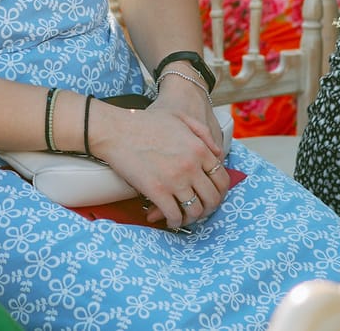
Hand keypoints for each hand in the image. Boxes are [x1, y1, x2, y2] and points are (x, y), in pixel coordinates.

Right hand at [91, 89, 228, 229]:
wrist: (117, 130)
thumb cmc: (146, 123)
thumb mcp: (179, 118)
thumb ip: (202, 133)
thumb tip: (218, 154)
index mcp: (199, 148)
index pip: (222, 179)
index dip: (219, 191)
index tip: (210, 195)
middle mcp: (191, 166)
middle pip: (212, 198)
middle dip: (208, 208)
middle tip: (200, 209)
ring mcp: (175, 180)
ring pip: (195, 211)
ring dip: (191, 217)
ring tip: (184, 215)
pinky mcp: (157, 192)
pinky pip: (174, 215)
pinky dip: (174, 221)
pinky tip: (169, 218)